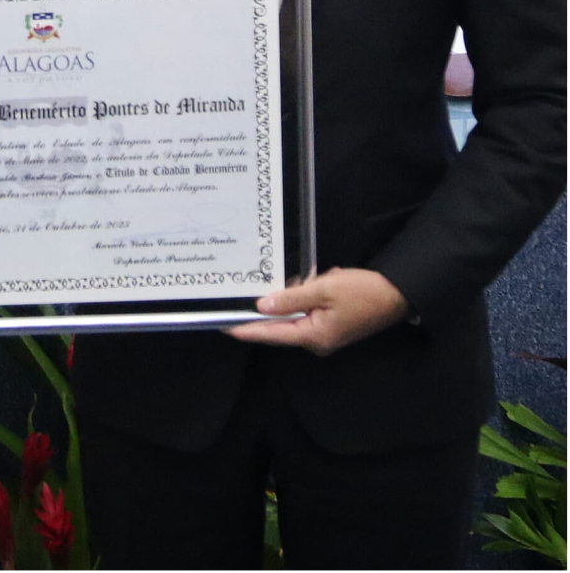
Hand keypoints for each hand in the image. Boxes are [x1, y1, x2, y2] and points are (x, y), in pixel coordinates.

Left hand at [225, 267, 408, 355]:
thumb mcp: (323, 289)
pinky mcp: (332, 327)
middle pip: (281, 326)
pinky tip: (317, 282)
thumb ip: (290, 298)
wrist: (399, 293)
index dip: (246, 329)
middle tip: (256, 291)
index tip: (223, 327)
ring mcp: (325, 335)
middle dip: (272, 307)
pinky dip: (307, 297)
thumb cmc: (363, 291)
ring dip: (294, 298)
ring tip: (307, 282)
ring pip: (295, 316)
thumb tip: (262, 307)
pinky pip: (308, 312)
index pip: (271, 334)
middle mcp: (317, 341)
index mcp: (313, 336)